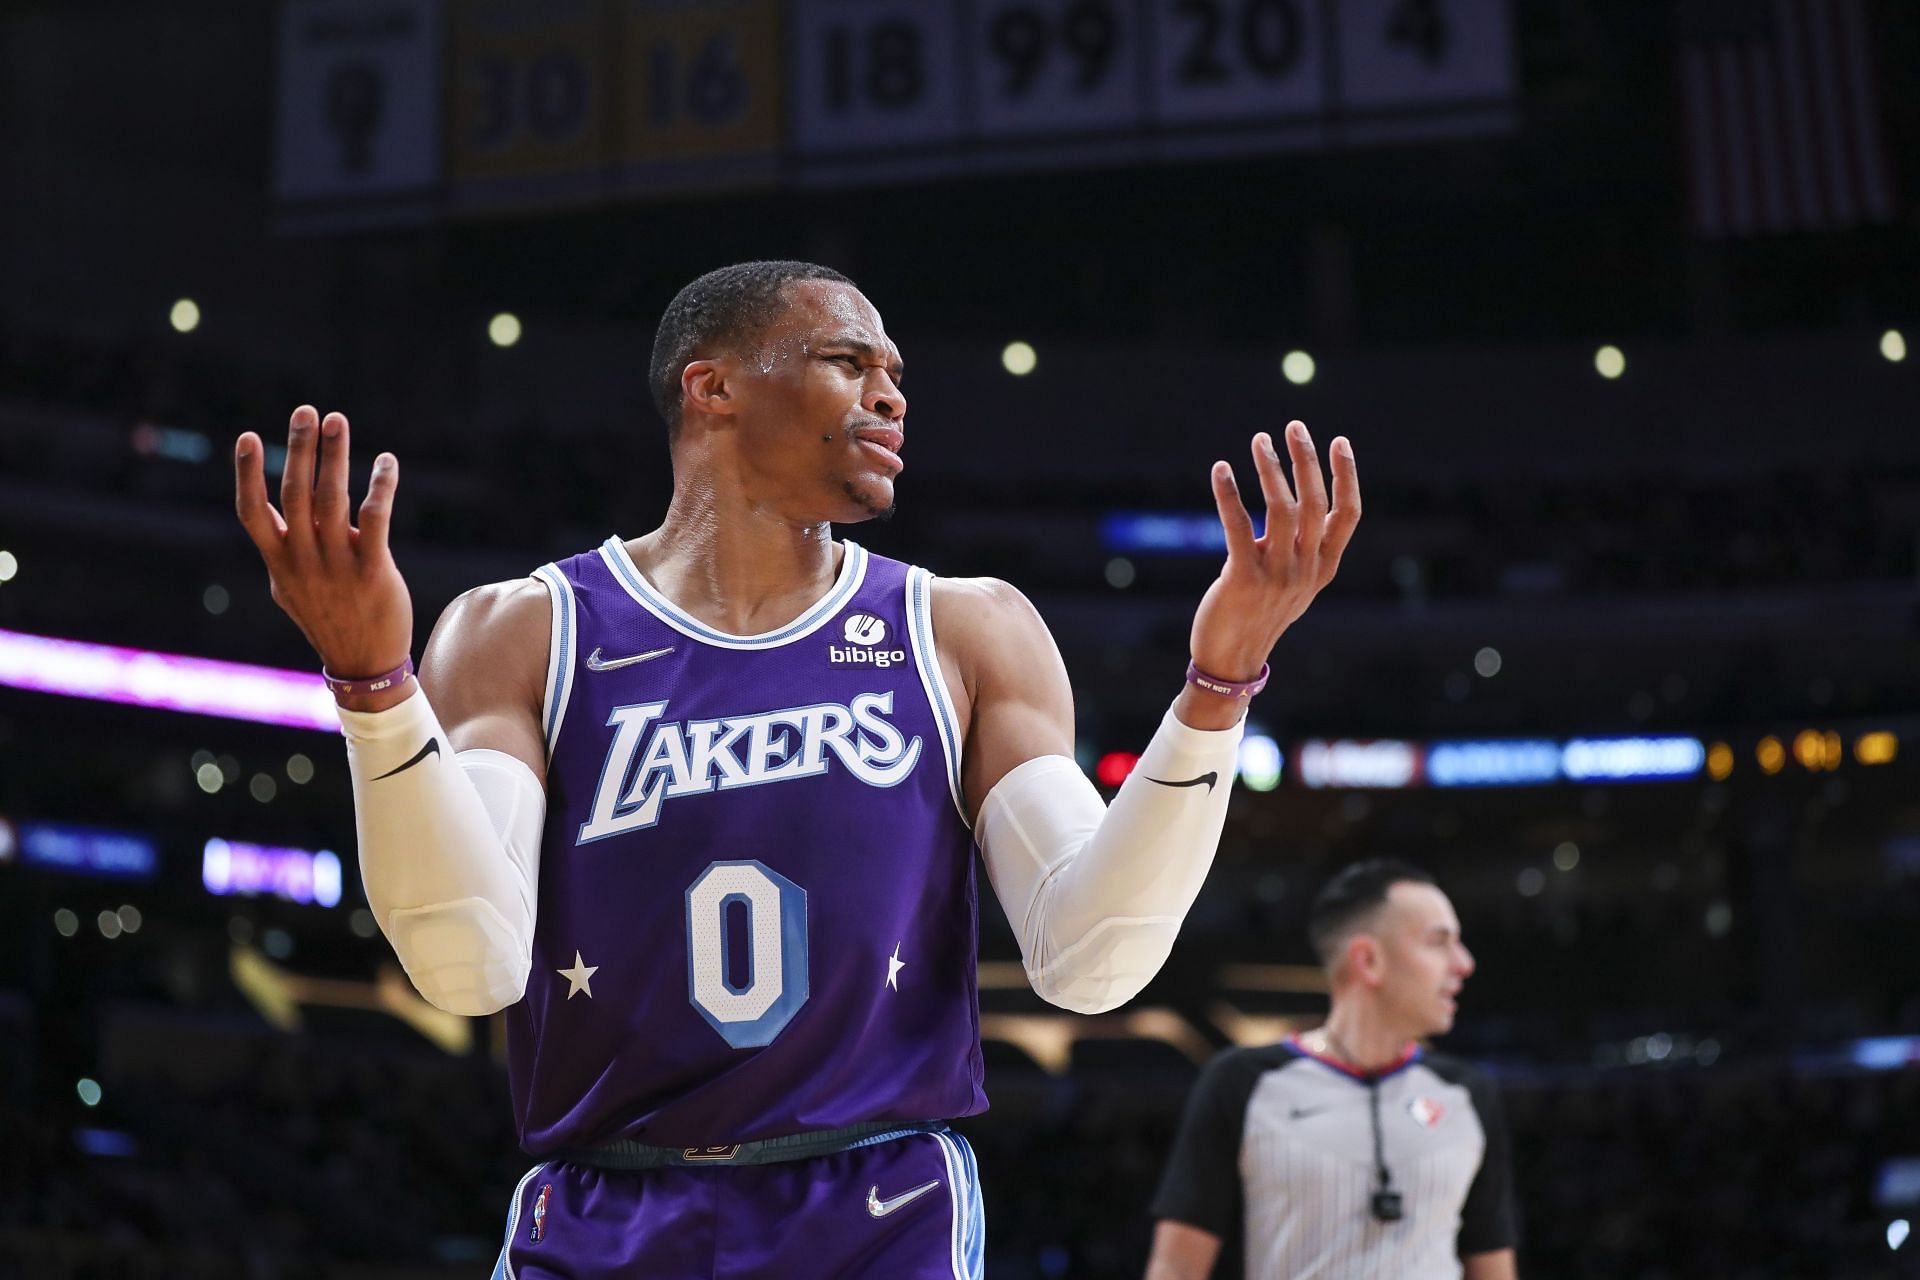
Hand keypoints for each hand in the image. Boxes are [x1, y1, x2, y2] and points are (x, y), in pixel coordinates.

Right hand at [234, 406, 413, 705]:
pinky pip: (375, 518)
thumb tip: (277, 522)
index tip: (249, 436)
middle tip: (306, 411)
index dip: (248, 474)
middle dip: (299, 449)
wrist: (365, 665)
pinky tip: (386, 461)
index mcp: (278, 562)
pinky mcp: (373, 571)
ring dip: (335, 456)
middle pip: (295, 494)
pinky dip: (380, 485)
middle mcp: (303, 561)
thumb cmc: (329, 620)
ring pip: (332, 500)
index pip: (253, 512)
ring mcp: (337, 566)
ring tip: (337, 421)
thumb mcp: (292, 590)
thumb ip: (284, 554)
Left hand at [1188, 420, 1359, 691]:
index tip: (1339, 441)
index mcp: (1323, 568)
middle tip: (1294, 426)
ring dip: (1270, 468)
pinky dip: (1229, 493)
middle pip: (1315, 504)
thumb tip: (1286, 503)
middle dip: (1306, 459)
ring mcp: (1277, 576)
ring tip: (1259, 439)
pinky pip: (1238, 525)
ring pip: (1282, 509)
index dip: (1346, 476)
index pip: (1348, 515)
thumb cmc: (1259, 615)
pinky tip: (1221, 469)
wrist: (1231, 660)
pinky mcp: (1243, 579)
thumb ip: (1298, 549)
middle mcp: (1306, 570)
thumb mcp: (1293, 584)